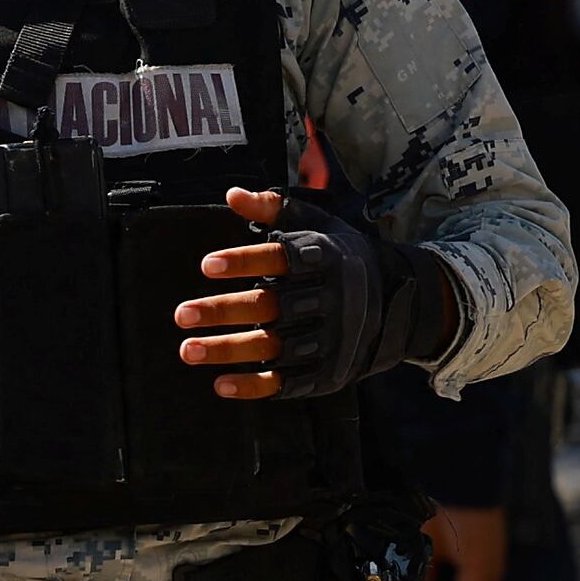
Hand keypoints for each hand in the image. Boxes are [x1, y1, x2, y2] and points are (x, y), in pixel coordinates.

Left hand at [176, 187, 458, 403]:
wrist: (398, 303)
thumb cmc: (340, 257)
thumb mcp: (318, 224)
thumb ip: (275, 208)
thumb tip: (232, 194)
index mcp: (325, 260)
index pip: (283, 259)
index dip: (246, 262)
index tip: (207, 265)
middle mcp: (329, 300)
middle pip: (271, 307)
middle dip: (225, 312)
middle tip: (181, 313)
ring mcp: (329, 340)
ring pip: (274, 347)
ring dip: (229, 351)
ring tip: (187, 350)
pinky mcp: (327, 372)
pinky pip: (288, 383)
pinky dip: (255, 386)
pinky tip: (220, 385)